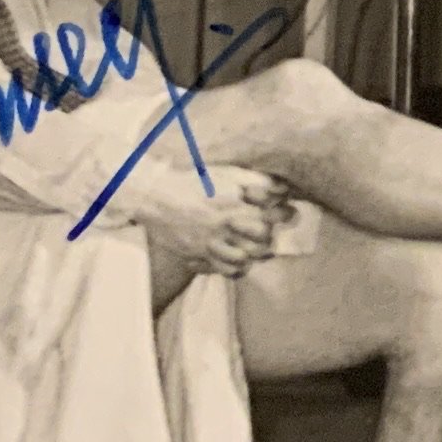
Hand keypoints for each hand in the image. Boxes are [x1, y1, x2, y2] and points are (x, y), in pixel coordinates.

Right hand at [130, 174, 283, 282]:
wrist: (155, 195)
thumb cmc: (192, 180)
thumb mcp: (226, 172)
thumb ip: (255, 180)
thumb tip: (280, 188)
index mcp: (236, 202)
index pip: (274, 214)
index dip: (285, 214)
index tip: (285, 213)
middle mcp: (226, 224)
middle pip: (263, 240)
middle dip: (269, 236)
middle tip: (268, 233)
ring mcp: (212, 241)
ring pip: (245, 258)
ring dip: (253, 254)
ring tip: (253, 247)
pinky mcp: (199, 253)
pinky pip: (224, 270)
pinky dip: (235, 268)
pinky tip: (236, 259)